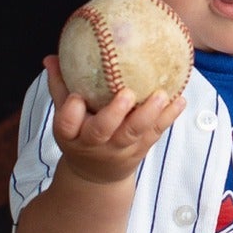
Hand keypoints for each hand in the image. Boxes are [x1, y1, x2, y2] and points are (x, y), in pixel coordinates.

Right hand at [44, 54, 185, 185]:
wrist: (96, 175)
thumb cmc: (79, 134)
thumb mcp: (64, 118)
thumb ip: (60, 86)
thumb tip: (51, 57)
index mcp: (71, 134)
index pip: (66, 124)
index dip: (71, 112)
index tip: (77, 96)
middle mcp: (94, 143)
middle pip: (102, 130)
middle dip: (114, 113)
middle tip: (127, 93)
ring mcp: (119, 148)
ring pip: (134, 132)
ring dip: (149, 113)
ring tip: (162, 94)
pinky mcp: (140, 149)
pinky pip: (156, 133)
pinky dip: (169, 116)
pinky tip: (180, 99)